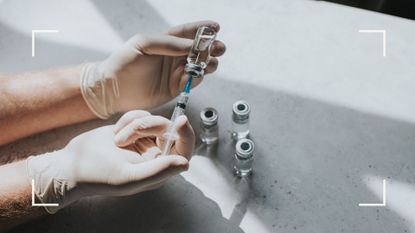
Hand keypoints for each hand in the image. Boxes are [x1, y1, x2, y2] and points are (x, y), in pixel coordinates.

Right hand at [27, 110, 194, 212]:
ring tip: (116, 139)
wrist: (71, 164)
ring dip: (134, 124)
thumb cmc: (98, 175)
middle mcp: (156, 156)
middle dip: (147, 127)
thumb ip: (159, 170)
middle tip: (123, 138)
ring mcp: (145, 141)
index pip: (184, 150)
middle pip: (168, 130)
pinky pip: (141, 114)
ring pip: (154, 120)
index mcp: (160, 170)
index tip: (180, 120)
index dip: (186, 135)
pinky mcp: (134, 129)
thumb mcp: (130, 177)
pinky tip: (115, 132)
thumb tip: (185, 163)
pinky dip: (128, 119)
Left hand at [80, 20, 225, 118]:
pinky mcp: (176, 88)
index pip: (188, 33)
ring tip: (207, 63)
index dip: (203, 29)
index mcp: (166, 42)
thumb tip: (192, 45)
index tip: (216, 27)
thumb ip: (168, 43)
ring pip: (201, 66)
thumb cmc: (123, 62)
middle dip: (212, 47)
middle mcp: (174, 56)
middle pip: (200, 50)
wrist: (113, 89)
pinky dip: (197, 78)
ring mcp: (176, 72)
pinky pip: (193, 81)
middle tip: (218, 48)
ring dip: (208, 63)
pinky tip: (192, 76)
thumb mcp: (143, 44)